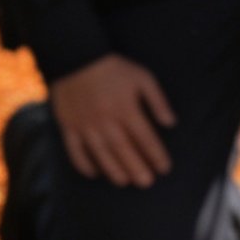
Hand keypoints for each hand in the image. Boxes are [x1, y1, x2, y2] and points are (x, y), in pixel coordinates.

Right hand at [49, 54, 175, 186]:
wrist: (75, 56)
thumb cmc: (114, 69)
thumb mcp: (143, 78)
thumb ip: (158, 101)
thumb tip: (171, 123)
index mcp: (126, 108)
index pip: (145, 137)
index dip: (156, 155)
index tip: (165, 168)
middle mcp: (105, 119)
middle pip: (123, 149)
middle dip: (137, 167)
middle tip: (147, 183)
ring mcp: (84, 124)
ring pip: (100, 152)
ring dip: (113, 169)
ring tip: (125, 182)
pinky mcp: (68, 125)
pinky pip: (74, 149)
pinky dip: (83, 163)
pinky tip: (93, 174)